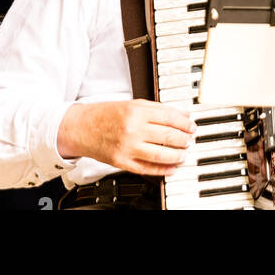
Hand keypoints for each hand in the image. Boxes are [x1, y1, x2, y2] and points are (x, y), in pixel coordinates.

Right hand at [57, 99, 195, 175]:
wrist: (81, 128)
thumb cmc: (107, 114)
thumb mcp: (133, 104)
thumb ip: (158, 109)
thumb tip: (182, 114)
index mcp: (137, 111)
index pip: (170, 117)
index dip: (185, 123)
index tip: (192, 126)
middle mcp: (133, 129)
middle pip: (167, 136)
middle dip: (184, 139)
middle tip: (190, 140)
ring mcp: (127, 147)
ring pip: (160, 154)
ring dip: (177, 155)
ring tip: (184, 154)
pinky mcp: (121, 162)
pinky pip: (147, 169)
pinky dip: (162, 170)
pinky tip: (171, 168)